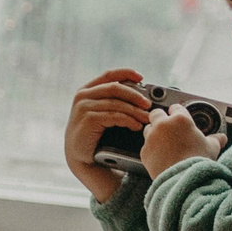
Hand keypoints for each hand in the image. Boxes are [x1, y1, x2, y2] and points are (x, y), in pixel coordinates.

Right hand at [65, 69, 151, 202]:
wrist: (82, 157)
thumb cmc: (95, 135)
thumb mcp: (103, 113)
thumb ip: (114, 101)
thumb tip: (141, 94)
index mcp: (87, 90)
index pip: (109, 74)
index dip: (126, 73)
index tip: (142, 78)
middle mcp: (83, 96)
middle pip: (115, 87)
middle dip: (136, 95)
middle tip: (149, 104)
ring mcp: (83, 107)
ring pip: (117, 103)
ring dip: (135, 111)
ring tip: (147, 119)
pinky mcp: (88, 120)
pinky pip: (114, 116)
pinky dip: (129, 120)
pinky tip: (136, 126)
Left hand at [140, 106, 222, 178]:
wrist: (183, 179)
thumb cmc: (197, 162)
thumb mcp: (211, 147)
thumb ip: (215, 139)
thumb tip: (222, 138)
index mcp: (180, 120)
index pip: (176, 107)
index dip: (178, 112)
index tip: (180, 117)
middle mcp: (163, 125)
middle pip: (156, 113)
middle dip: (161, 118)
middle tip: (168, 127)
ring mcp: (151, 138)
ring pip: (148, 129)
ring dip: (154, 132)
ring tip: (164, 143)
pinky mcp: (144, 151)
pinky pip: (146, 146)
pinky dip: (151, 149)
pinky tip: (160, 155)